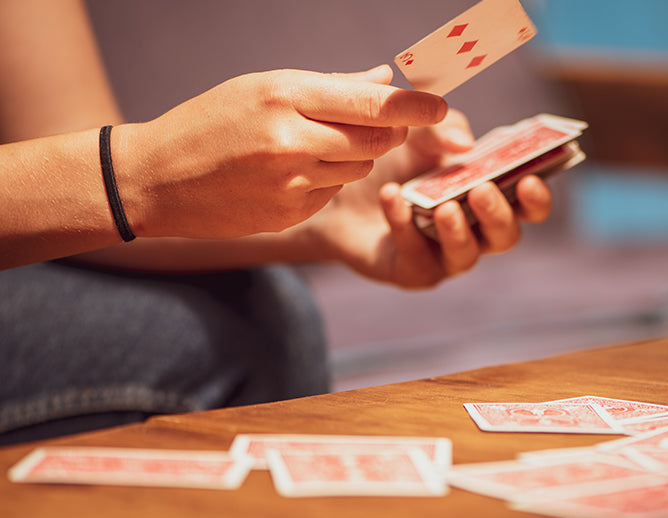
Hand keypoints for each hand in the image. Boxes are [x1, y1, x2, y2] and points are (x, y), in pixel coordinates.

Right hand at [113, 65, 445, 239]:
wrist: (155, 180)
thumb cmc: (209, 122)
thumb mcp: (261, 87)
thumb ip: (329, 86)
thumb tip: (385, 80)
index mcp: (285, 97)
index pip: (372, 104)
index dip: (415, 107)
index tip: (441, 107)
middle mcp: (292, 142)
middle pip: (376, 139)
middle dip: (386, 130)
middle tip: (377, 121)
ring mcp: (292, 184)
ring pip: (358, 168)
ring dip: (353, 155)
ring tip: (313, 144)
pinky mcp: (290, 216)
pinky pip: (333, 193)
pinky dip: (327, 180)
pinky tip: (291, 173)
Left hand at [292, 106, 551, 287]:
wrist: (341, 186)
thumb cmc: (394, 159)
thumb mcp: (419, 131)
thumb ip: (444, 129)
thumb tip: (465, 145)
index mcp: (491, 196)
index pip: (529, 206)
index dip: (537, 198)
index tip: (530, 179)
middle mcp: (477, 232)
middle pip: (506, 237)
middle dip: (499, 214)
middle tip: (482, 191)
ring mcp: (446, 256)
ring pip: (466, 254)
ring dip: (457, 230)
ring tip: (443, 206)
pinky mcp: (413, 272)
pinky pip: (418, 257)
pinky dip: (406, 226)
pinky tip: (393, 198)